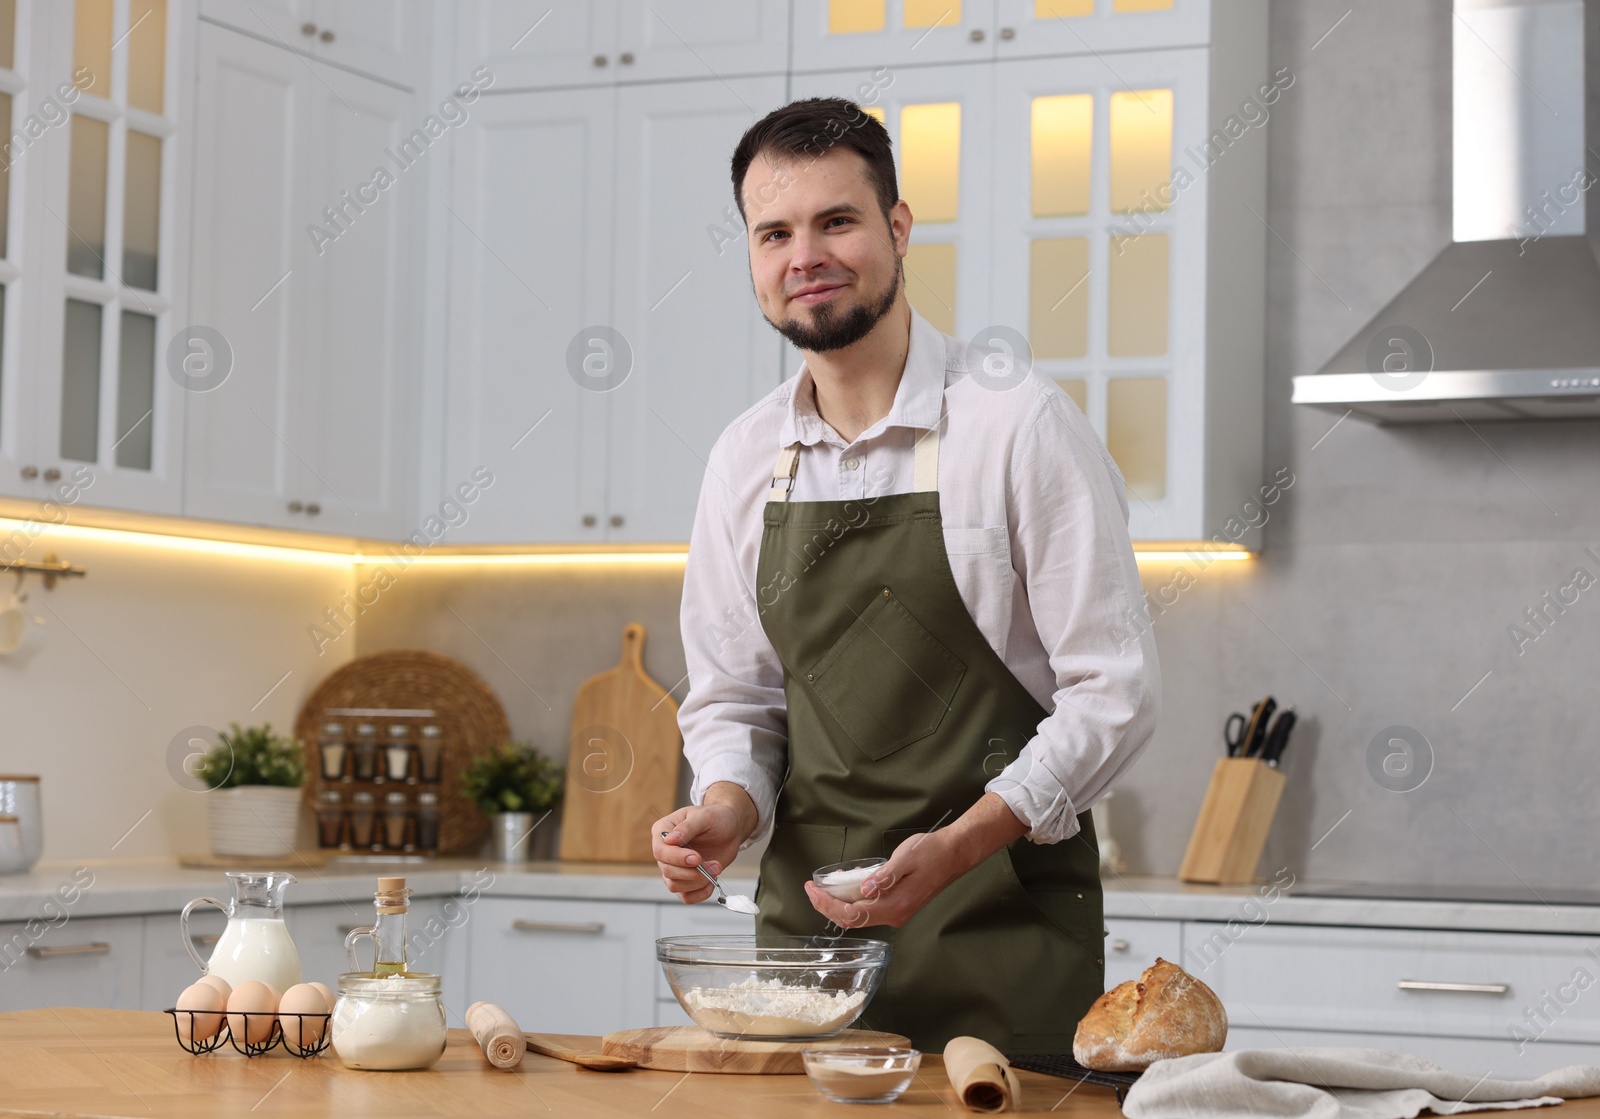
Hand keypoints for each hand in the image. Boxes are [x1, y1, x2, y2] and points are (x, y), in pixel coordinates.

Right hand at [652, 783, 757, 903]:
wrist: (730, 829)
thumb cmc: (716, 818)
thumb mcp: (704, 816)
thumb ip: (687, 827)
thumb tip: (669, 840)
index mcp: (663, 831)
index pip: (661, 851)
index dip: (677, 858)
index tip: (697, 858)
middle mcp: (665, 851)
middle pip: (668, 871)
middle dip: (693, 871)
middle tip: (715, 864)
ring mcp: (674, 867)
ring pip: (675, 886)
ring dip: (699, 881)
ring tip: (716, 868)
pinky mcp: (685, 880)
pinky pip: (686, 896)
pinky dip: (700, 893)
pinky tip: (712, 881)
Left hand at [804, 829, 962, 929]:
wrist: (955, 854)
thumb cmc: (932, 852)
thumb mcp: (906, 858)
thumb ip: (884, 876)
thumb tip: (864, 888)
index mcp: (894, 905)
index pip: (851, 915)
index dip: (827, 904)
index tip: (812, 890)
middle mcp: (894, 914)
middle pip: (851, 919)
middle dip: (827, 905)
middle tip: (812, 888)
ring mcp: (897, 912)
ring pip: (859, 915)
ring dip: (840, 901)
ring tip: (826, 884)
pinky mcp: (899, 905)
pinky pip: (870, 907)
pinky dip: (854, 897)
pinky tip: (851, 880)